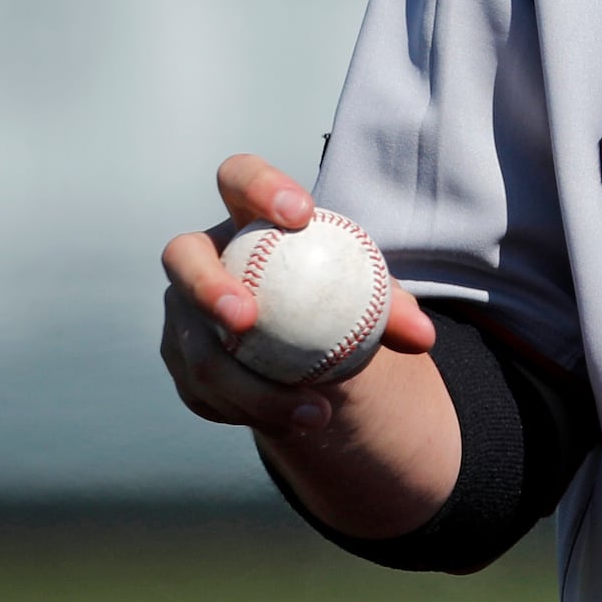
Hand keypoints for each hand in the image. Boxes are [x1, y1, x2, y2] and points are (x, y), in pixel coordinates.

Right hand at [156, 153, 437, 439]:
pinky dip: (250, 412)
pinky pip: (206, 393)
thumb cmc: (340, 296)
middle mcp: (200, 256)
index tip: (302, 214)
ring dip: (249, 387)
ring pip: (197, 349)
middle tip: (247, 321)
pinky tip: (295, 424)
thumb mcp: (370, 295)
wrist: (304, 343)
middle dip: (207, 286)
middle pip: (183, 257)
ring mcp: (181, 311)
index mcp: (246, 217)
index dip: (259, 185)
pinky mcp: (180, 359)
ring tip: (314, 412)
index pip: (239, 177)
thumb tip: (422, 335)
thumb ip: (394, 307)